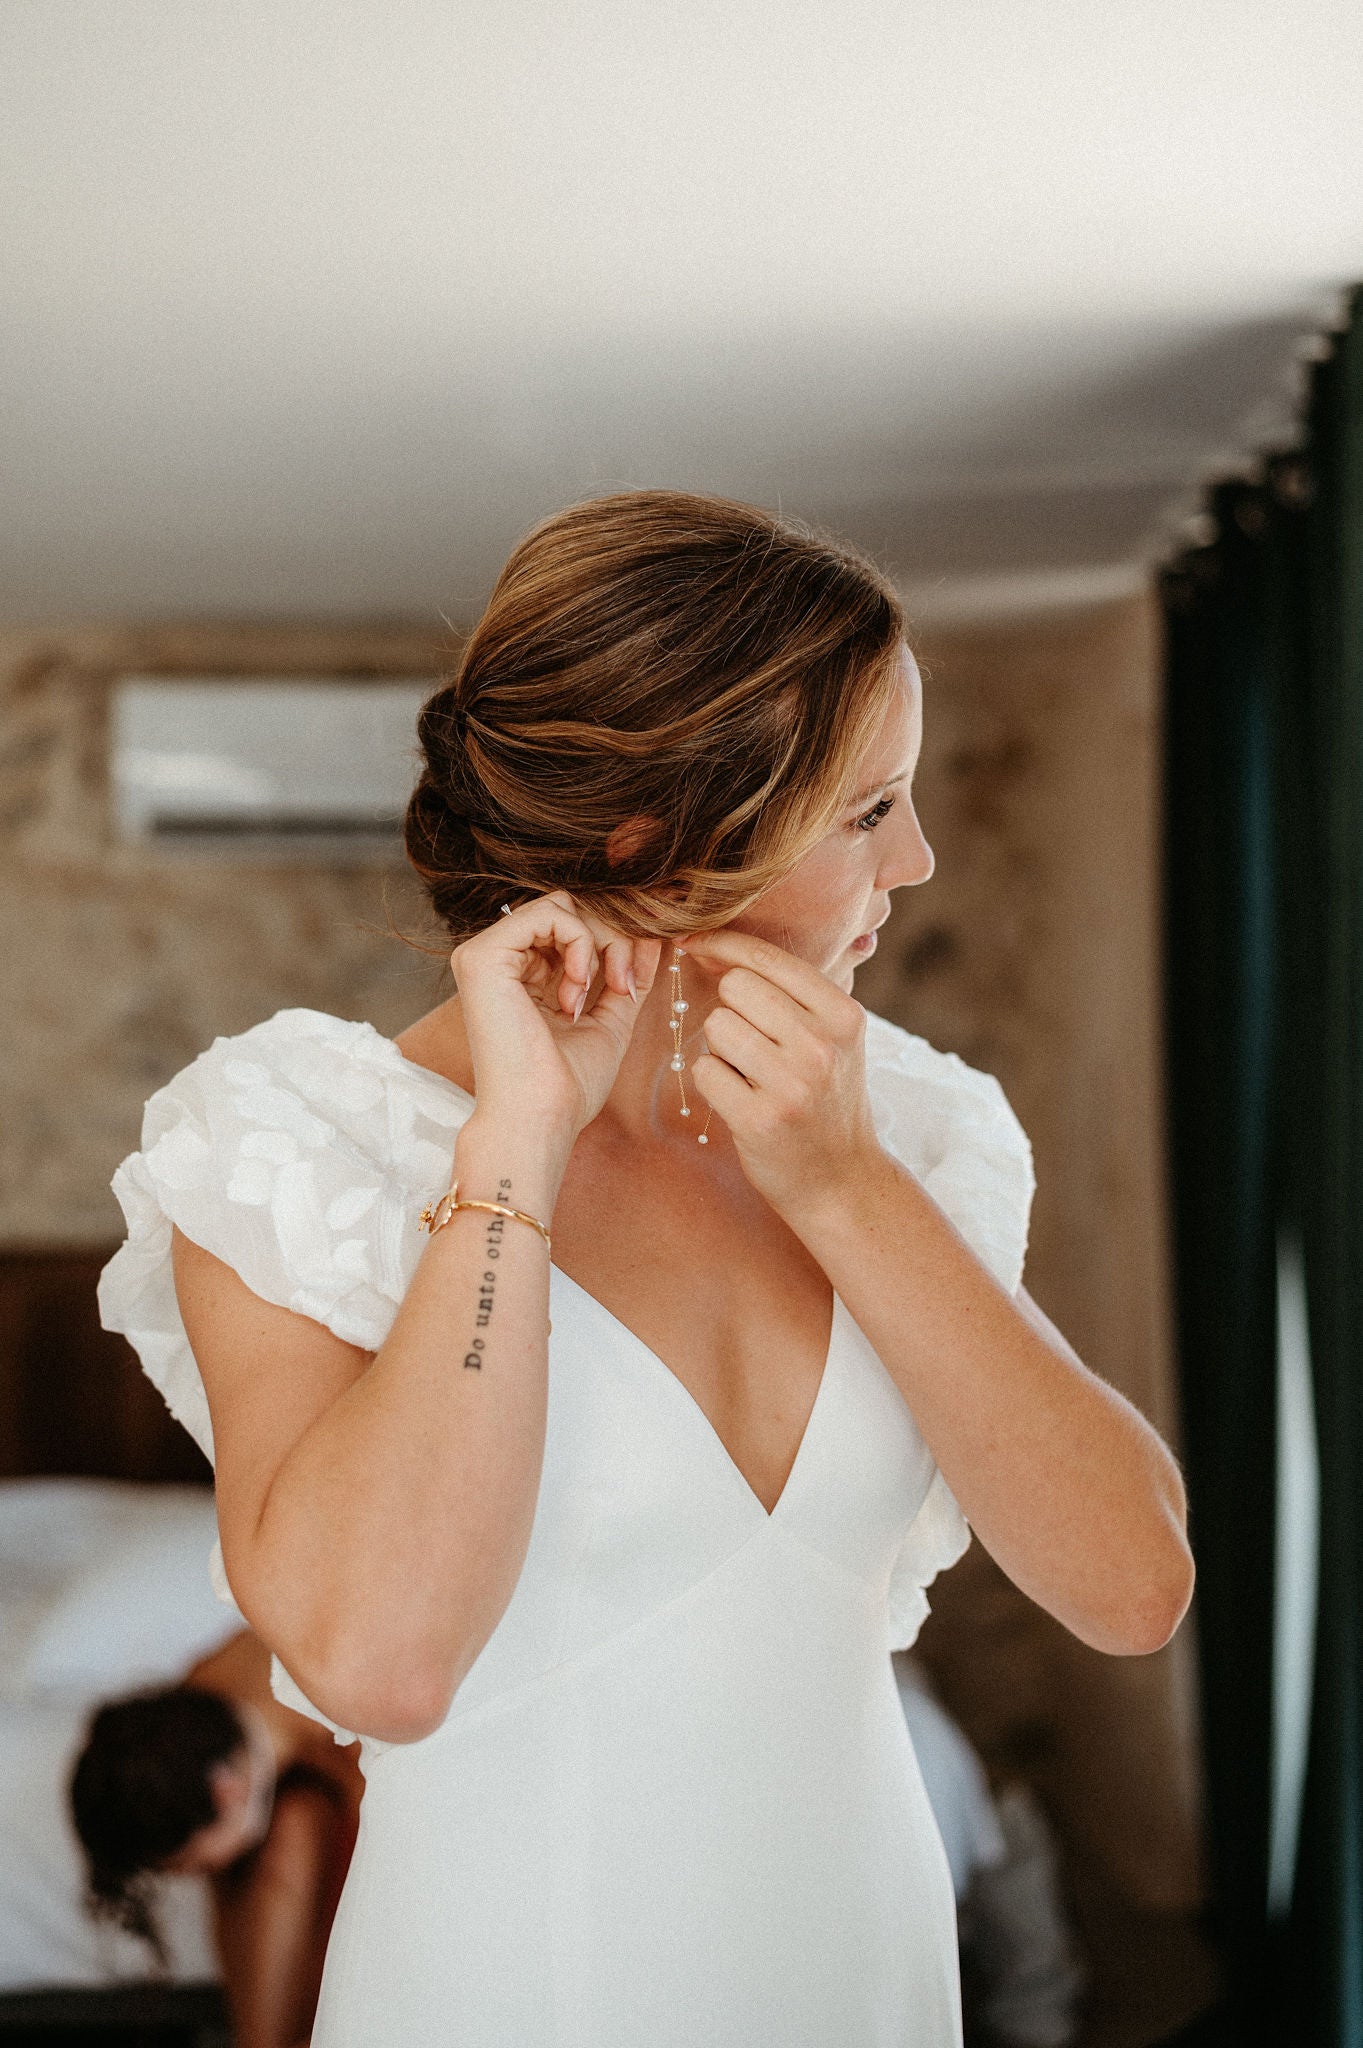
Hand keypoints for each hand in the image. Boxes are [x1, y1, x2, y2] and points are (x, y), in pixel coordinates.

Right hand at [450, 892, 663, 1141]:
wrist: (540, 1117)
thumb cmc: (567, 1085)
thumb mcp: (609, 1020)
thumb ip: (625, 976)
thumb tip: (653, 939)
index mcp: (519, 976)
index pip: (569, 928)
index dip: (611, 944)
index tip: (628, 985)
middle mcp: (498, 961)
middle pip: (568, 910)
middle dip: (610, 940)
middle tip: (622, 984)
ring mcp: (485, 955)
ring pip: (561, 906)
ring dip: (598, 943)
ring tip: (596, 991)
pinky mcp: (483, 955)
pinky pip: (549, 912)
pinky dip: (580, 941)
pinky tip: (577, 986)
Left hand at [681, 930, 880, 1213]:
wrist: (841, 1179)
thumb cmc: (825, 1097)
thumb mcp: (832, 1038)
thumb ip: (787, 992)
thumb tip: (709, 946)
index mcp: (843, 1015)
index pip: (767, 958)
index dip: (721, 945)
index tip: (693, 944)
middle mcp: (822, 1045)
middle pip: (735, 988)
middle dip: (730, 1009)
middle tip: (751, 1043)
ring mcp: (792, 1084)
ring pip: (715, 1026)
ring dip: (720, 1047)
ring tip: (751, 1074)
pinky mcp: (760, 1119)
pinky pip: (704, 1070)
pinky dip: (713, 1081)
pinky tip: (740, 1098)